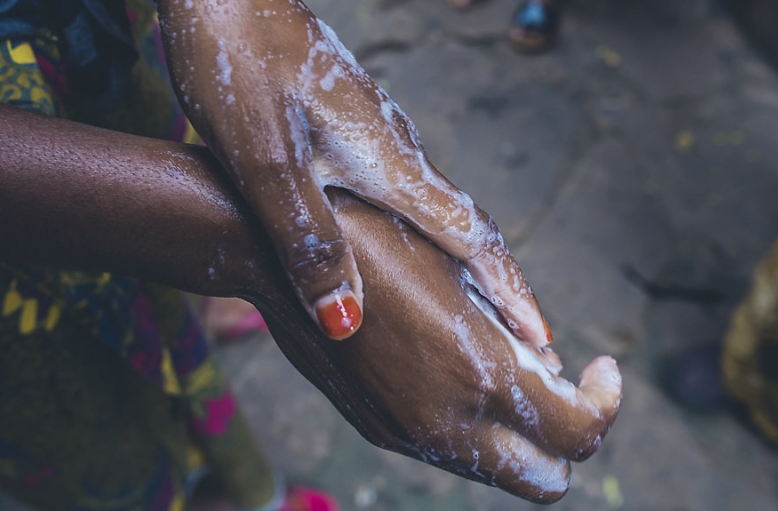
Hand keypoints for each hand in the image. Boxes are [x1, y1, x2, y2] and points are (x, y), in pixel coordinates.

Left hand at [160, 0, 552, 345]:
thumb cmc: (236, 64)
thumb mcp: (266, 162)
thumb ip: (309, 241)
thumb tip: (348, 322)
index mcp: (387, 161)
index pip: (470, 234)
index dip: (506, 290)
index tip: (541, 338)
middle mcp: (391, 147)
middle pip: (460, 224)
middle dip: (492, 284)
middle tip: (518, 341)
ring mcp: (368, 132)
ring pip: (426, 207)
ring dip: (455, 260)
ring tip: (465, 308)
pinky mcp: (340, 123)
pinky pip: (393, 191)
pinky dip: (412, 234)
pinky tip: (391, 247)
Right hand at [243, 190, 621, 502]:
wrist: (274, 255)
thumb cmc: (370, 238)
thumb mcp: (458, 269)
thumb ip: (513, 327)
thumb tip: (551, 363)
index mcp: (480, 371)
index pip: (581, 431)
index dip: (606, 401)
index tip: (601, 367)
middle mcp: (448, 419)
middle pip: (546, 481)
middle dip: (570, 440)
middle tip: (565, 386)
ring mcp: (409, 434)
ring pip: (497, 473)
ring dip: (520, 436)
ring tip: (507, 367)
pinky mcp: (379, 430)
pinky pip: (449, 452)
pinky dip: (473, 428)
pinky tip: (458, 371)